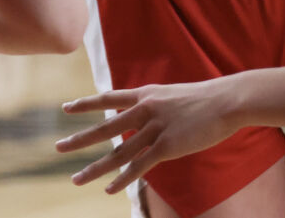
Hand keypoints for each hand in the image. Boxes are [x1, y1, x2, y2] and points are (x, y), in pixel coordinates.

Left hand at [56, 78, 243, 193]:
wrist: (226, 101)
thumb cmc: (204, 99)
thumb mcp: (171, 95)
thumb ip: (154, 105)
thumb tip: (143, 115)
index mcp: (145, 94)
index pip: (108, 99)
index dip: (86, 104)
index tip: (66, 108)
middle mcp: (145, 110)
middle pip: (105, 128)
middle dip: (80, 139)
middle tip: (58, 148)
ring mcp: (155, 128)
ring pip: (118, 152)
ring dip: (96, 168)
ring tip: (76, 179)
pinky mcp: (167, 146)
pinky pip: (140, 166)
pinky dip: (122, 179)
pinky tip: (109, 189)